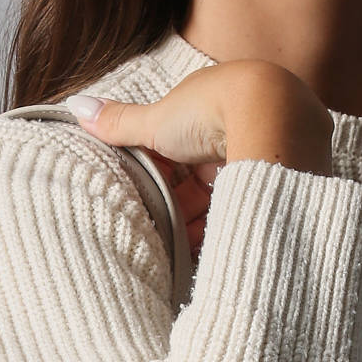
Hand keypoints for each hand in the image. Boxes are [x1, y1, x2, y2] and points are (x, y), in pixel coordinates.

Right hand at [64, 59, 335, 263]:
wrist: (272, 115)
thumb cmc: (213, 108)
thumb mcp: (158, 119)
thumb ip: (121, 123)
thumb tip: (77, 108)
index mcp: (211, 113)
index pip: (181, 159)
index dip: (164, 187)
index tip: (151, 211)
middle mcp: (240, 131)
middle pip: (205, 184)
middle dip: (186, 213)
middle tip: (169, 240)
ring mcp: (265, 153)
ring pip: (228, 200)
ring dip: (208, 226)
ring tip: (191, 253)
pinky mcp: (285, 178)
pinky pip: (252, 209)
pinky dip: (232, 228)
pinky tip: (218, 250)